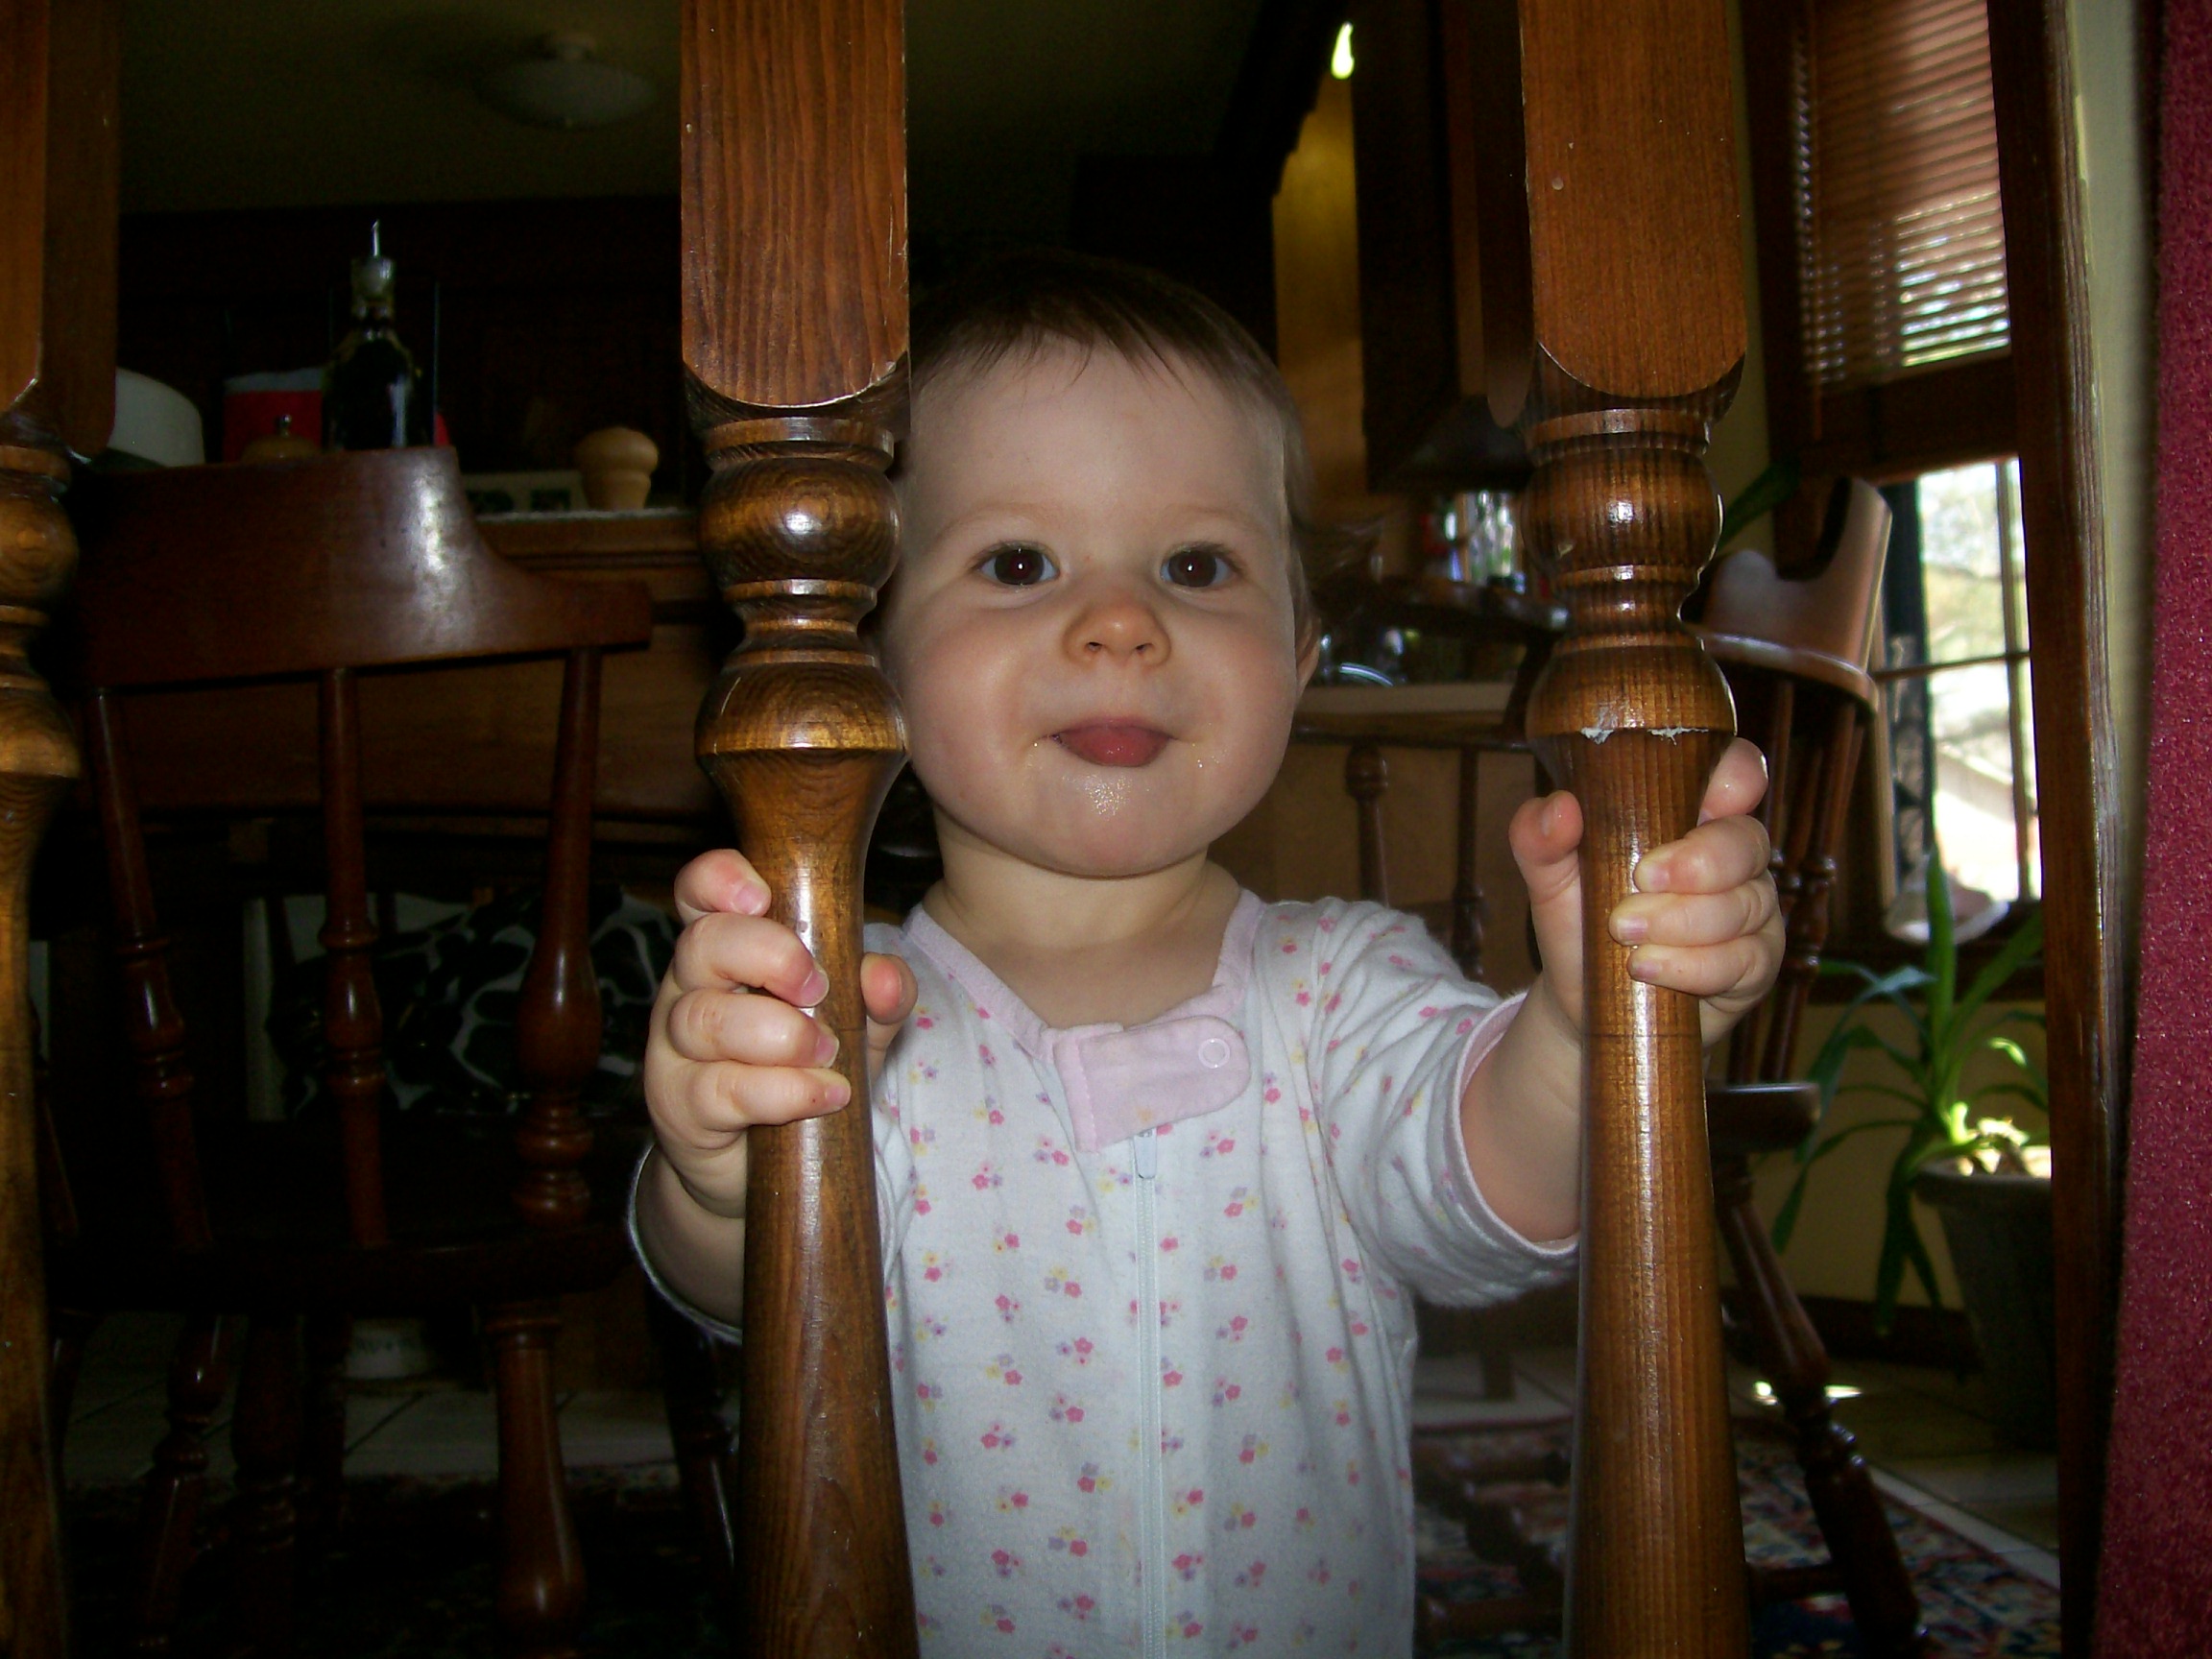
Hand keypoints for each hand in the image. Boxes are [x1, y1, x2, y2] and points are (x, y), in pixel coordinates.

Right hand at [644, 848, 917, 1223]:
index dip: (718, 879)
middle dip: (767, 954)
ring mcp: (674, 1049)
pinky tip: (824, 1096)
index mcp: (727, 948)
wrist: (755, 1170)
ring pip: (703, 1018)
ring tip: (827, 1054)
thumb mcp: (855, 1027)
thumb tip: (883, 976)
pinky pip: (718, 1090)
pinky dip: (781, 1092)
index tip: (761, 895)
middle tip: (816, 987)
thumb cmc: (803, 1071)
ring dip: (779, 1034)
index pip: (701, 891)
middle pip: (702, 944)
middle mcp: (689, 987)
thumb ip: (879, 996)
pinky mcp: (678, 1107)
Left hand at [1509, 738, 1783, 1046]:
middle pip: (1746, 840)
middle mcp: (1733, 856)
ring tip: (1624, 932)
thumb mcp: (1549, 877)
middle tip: (1641, 881)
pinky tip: (1648, 968)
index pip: (1738, 773)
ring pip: (1743, 904)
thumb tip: (1560, 807)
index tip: (1706, 801)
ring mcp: (1751, 910)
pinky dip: (1692, 965)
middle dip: (1696, 863)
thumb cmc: (1580, 919)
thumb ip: (1540, 837)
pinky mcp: (1757, 965)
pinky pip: (1744, 959)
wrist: (1584, 999)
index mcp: (1691, 814)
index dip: (1736, 777)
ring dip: (1681, 921)